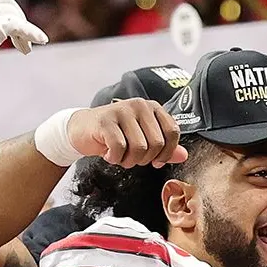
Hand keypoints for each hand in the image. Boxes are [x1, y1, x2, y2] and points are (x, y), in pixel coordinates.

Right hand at [63, 97, 184, 166]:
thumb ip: (164, 147)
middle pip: (156, 143)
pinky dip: (115, 158)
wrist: (83, 129)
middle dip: (144, 159)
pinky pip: (119, 147)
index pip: (173, 132)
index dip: (167, 152)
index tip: (156, 161)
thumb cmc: (115, 135)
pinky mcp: (105, 121)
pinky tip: (109, 155)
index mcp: (153, 108)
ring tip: (121, 157)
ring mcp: (122, 111)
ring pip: (139, 147)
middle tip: (132, 158)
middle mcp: (140, 105)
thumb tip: (184, 156)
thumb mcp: (142, 140)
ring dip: (129, 160)